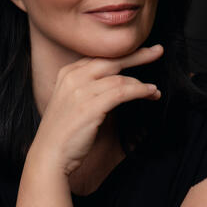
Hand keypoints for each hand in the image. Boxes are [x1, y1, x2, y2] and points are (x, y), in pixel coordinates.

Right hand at [30, 44, 163, 175]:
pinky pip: (122, 92)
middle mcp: (73, 77)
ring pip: (120, 78)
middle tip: (157, 51)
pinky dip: (140, 91)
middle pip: (112, 60)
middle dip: (138, 55)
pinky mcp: (91, 107)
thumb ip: (88, 88)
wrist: (49, 155)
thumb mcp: (71, 101)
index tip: (141, 52)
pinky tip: (150, 93)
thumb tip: (117, 83)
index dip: (123, 53)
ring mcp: (80, 91)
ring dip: (142, 83)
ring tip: (154, 91)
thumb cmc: (63, 133)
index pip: (100, 56)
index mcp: (67, 73)